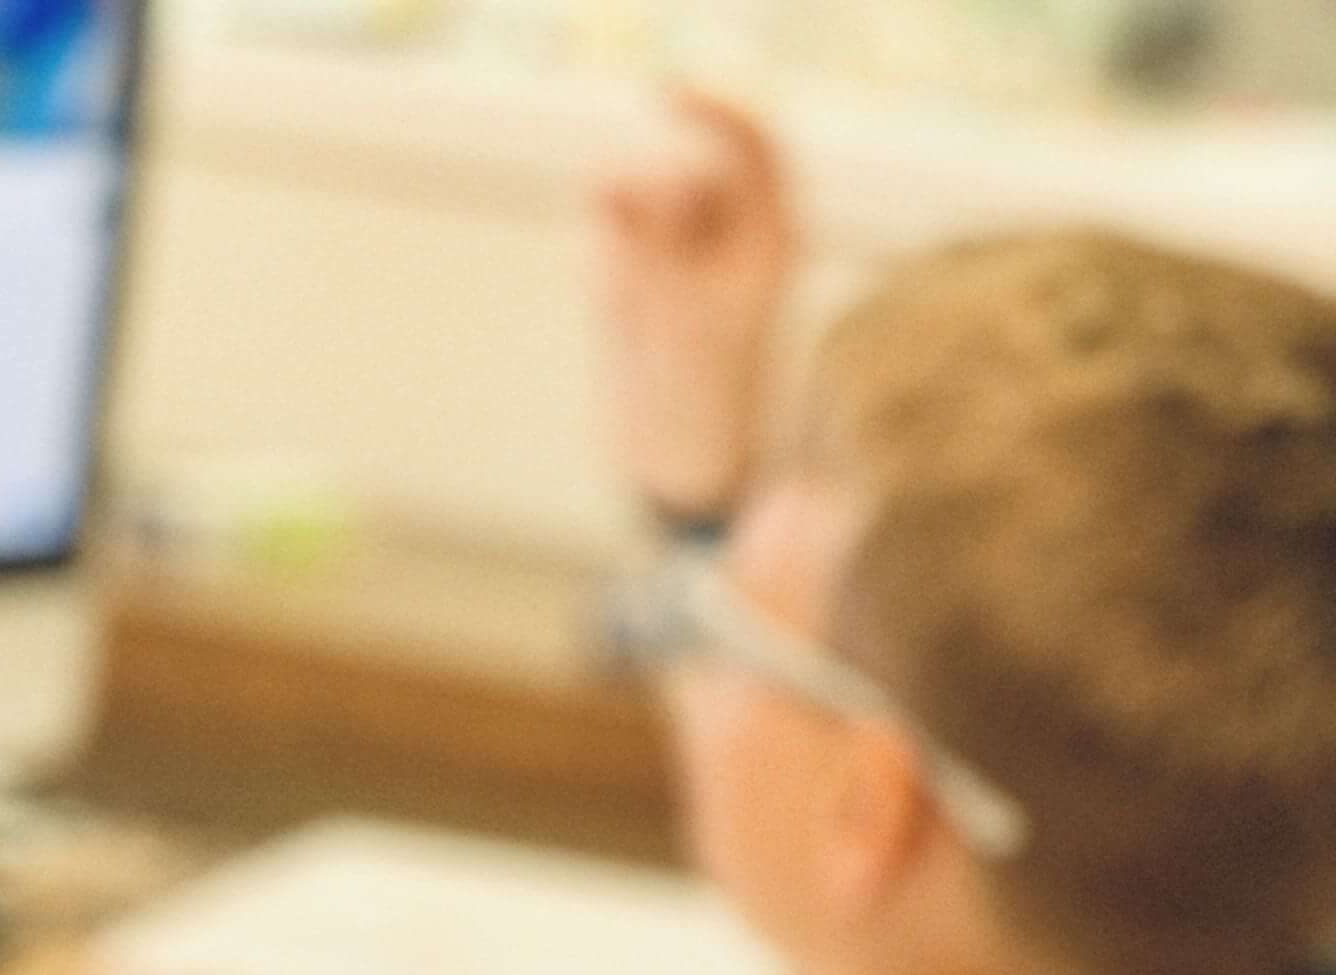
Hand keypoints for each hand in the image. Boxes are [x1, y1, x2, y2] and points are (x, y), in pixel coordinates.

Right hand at [595, 90, 799, 524]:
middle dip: (654, 194)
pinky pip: (615, 230)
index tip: (664, 91)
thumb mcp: (688, 324)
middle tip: (641, 254)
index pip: (751, 145)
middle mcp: (733, 240)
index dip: (713, 109)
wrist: (679, 478)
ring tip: (630, 301)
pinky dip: (605, 246)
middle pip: (689, 169)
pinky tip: (610, 287)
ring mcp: (683, 259)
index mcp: (774, 240)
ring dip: (625, 228)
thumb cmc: (705, 412)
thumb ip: (665, 244)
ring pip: (644, 198)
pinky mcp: (640, 282)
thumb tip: (637, 172)